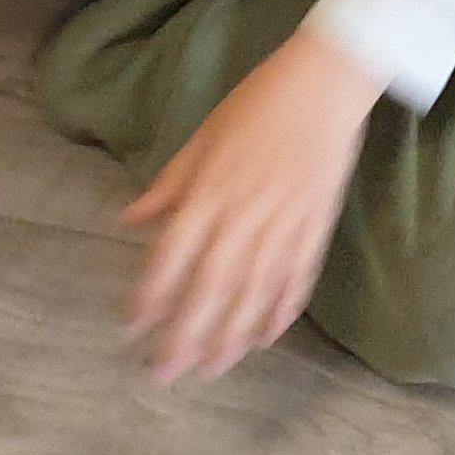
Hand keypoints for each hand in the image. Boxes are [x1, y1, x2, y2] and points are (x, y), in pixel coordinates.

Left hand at [119, 22, 381, 383]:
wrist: (325, 80)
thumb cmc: (257, 101)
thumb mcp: (202, 136)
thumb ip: (169, 184)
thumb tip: (128, 220)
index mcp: (210, 190)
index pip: (172, 255)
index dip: (151, 296)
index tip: (132, 329)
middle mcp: (243, 213)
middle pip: (211, 286)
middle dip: (187, 334)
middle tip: (166, 374)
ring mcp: (284, 221)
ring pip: (254, 289)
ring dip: (232, 332)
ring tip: (213, 368)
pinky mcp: (316, 222)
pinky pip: (298, 273)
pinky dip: (283, 307)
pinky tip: (268, 336)